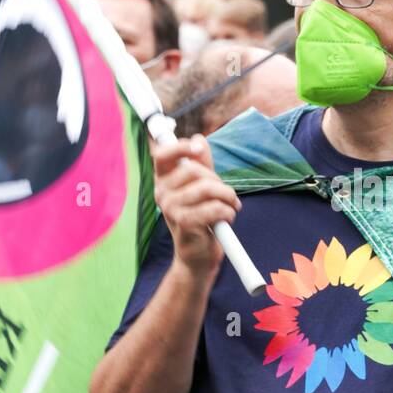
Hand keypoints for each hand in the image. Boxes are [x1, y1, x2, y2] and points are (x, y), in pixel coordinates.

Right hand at [151, 133, 239, 275]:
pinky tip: (227, 219)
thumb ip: (201, 163)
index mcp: (163, 181)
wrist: (199, 254)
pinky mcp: (183, 223)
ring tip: (231, 207)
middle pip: (194, 170)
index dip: (180, 147)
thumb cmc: (201, 218)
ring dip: (228, 197)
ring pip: (207, 188)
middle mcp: (161, 193)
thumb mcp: (202, 187)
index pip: (162, 155)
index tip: (198, 148)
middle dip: (218, 181)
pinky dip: (228, 211)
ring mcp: (170, 208)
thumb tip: (199, 138)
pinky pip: (214, 207)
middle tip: (226, 195)